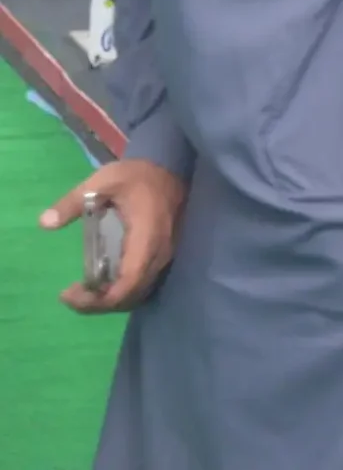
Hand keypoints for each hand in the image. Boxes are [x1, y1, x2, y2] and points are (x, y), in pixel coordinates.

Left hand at [43, 157, 185, 313]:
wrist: (171, 167)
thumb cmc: (136, 176)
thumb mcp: (102, 182)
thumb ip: (73, 202)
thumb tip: (44, 223)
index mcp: (146, 237)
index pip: (128, 283)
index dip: (99, 299)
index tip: (69, 294)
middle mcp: (159, 253)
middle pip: (131, 294)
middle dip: (98, 304)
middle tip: (68, 296)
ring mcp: (163, 256)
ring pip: (138, 293)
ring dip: (109, 301)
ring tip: (80, 293)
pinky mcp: (161, 256)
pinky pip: (142, 284)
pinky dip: (120, 292)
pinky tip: (100, 285)